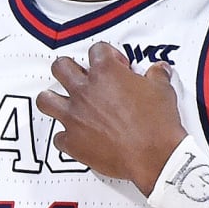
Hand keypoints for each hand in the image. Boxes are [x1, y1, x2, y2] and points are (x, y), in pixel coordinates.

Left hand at [36, 42, 186, 192]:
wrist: (155, 157)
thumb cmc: (157, 125)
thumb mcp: (162, 91)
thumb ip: (156, 76)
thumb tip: (158, 71)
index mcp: (106, 73)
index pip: (96, 50)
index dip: (107, 56)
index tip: (116, 65)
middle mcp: (85, 91)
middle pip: (60, 68)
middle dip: (70, 69)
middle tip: (82, 77)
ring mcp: (75, 116)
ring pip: (46, 100)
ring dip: (54, 99)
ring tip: (65, 103)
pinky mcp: (73, 142)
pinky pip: (59, 138)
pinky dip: (66, 138)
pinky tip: (77, 138)